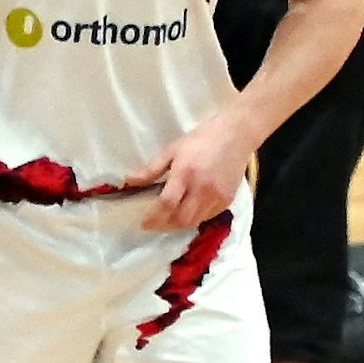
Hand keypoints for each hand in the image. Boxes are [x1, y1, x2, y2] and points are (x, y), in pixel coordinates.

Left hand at [125, 115, 251, 230]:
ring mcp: (217, 197)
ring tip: (167, 221)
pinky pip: (208, 217)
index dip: (154, 218)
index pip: (167, 204)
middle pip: (181, 218)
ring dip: (179, 224)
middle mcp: (202, 189)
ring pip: (195, 221)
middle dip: (165, 225)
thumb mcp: (171, 150)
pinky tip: (186, 214)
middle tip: (153, 224)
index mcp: (185, 174)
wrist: (233, 137)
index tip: (144, 223)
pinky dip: (195, 219)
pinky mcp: (227, 200)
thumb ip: (151, 169)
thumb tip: (129, 181)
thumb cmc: (199, 140)